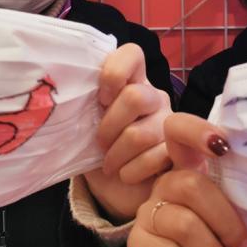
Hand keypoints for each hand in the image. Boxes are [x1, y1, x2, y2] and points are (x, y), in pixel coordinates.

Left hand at [84, 43, 172, 222]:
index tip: (100, 99)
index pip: (131, 54)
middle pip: (135, 97)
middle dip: (109, 126)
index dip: (114, 72)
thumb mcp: (86, 126)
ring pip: (140, 134)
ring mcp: (171, 124)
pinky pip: (154, 158)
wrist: (117, 191)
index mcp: (132, 83)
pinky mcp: (181, 153)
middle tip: (100, 142)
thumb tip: (65, 99)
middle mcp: (155, 97)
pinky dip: (131, 171)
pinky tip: (127, 175)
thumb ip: (83, 106)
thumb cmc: (99, 153)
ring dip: (116, 155)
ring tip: (110, 165)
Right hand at [127, 112, 246, 246]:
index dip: (195, 131)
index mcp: (192, 173)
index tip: (223, 146)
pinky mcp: (137, 246)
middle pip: (191, 184)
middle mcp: (166, 186)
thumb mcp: (242, 230)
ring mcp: (147, 214)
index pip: (179, 133)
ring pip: (185, 224)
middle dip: (228, 224)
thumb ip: (242, 205)